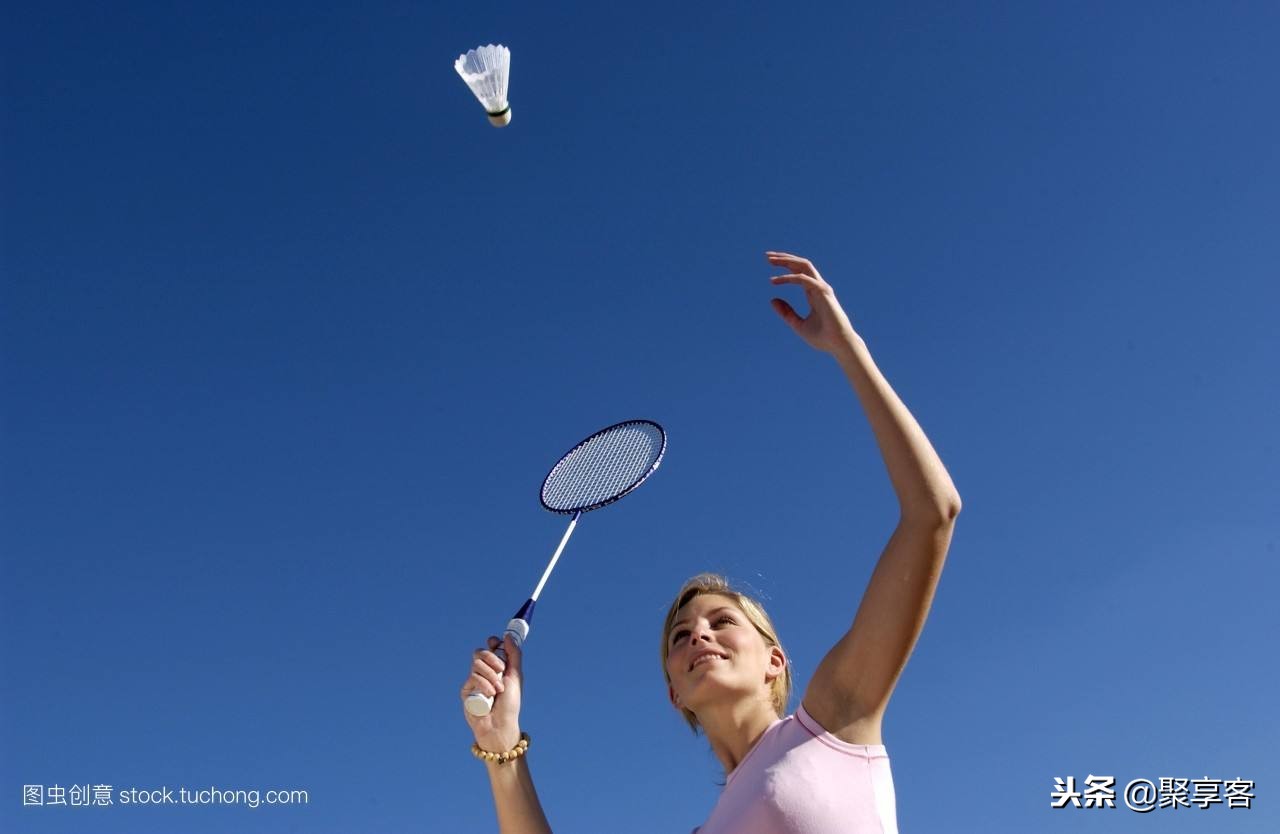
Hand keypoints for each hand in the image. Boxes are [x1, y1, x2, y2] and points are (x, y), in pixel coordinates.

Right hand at [460, 634, 523, 753]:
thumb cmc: (510, 704)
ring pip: (476, 664)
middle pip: (480, 652)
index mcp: (497, 668)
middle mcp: (484, 673)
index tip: (496, 643)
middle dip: (492, 658)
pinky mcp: (466, 691)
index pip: (490, 648)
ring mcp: (474, 681)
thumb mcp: (515, 676)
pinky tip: (490, 694)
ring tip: (498, 690)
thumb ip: (513, 655)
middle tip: (502, 670)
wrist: (501, 724)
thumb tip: (507, 636)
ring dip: (490, 675)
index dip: (492, 643)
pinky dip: (483, 684)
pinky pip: (472, 677)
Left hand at [767, 251, 857, 354]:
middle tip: (767, 256)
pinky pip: (803, 279)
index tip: (770, 263)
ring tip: (771, 260)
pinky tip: (775, 281)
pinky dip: (789, 278)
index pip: (799, 272)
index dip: (786, 265)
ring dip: (787, 260)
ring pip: (804, 266)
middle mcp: (818, 287)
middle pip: (801, 265)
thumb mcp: (798, 325)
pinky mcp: (823, 292)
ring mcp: (822, 288)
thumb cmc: (823, 337)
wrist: (838, 346)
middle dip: (785, 258)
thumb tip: (772, 300)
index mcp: (813, 292)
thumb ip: (786, 313)